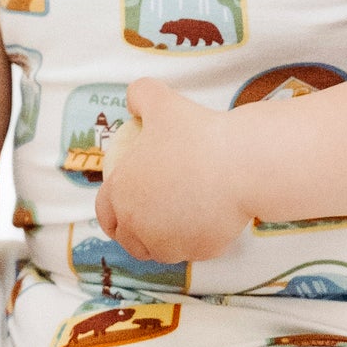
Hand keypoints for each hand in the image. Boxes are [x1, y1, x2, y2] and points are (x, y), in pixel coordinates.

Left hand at [93, 76, 252, 263]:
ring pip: (161, 251)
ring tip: (178, 223)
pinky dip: (197, 240)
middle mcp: (139, 225)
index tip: (123, 209)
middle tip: (151, 220)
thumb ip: (141, 95)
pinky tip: (207, 220)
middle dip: (136, 234)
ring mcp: (171, 244)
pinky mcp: (200, 252)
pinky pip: (194, 250)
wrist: (240, 163)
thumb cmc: (198, 133)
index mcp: (121, 194)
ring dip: (164, 242)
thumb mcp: (162, 102)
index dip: (113, 213)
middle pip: (130, 240)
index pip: (105, 214)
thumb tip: (135, 99)